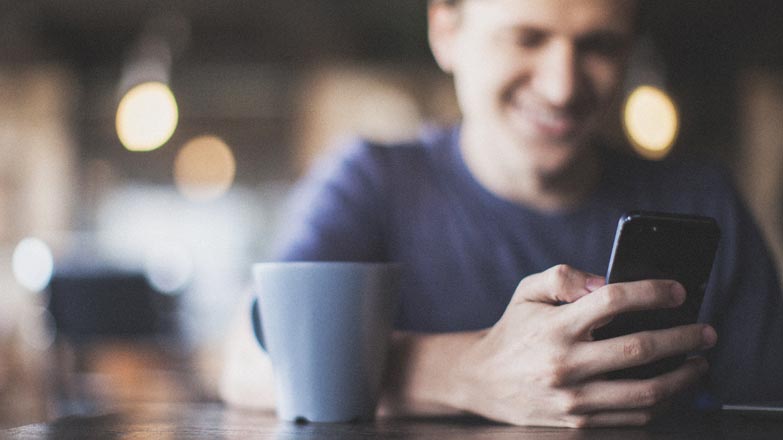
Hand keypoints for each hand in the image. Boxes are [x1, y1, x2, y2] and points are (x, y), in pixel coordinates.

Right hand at [453, 265, 715, 426]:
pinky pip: (633, 417)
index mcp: (555, 327)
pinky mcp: (578, 422)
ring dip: (683, 377)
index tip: (677, 292)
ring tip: (699, 362)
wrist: (484, 381)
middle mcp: (566, 364)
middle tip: (705, 331)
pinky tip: (671, 387)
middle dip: (682, 337)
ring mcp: (573, 398)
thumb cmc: (514, 332)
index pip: (613, 302)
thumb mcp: (526, 292)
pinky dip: (661, 402)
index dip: (652, 292)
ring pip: (645, 391)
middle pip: (639, 349)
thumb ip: (562, 277)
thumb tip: (603, 281)